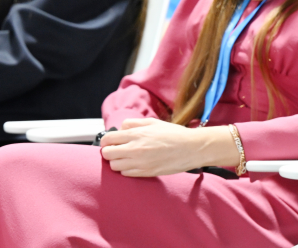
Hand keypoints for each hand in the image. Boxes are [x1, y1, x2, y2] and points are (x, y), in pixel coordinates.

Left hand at [99, 119, 239, 176]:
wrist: (190, 148)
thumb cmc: (174, 134)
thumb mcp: (153, 123)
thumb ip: (134, 124)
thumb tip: (121, 129)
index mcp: (136, 134)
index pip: (108, 139)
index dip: (106, 141)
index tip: (110, 142)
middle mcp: (135, 149)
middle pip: (107, 154)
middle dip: (109, 151)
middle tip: (117, 150)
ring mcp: (139, 163)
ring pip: (114, 166)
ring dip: (117, 161)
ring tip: (127, 157)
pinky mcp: (145, 173)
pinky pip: (125, 174)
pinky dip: (126, 169)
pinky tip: (135, 164)